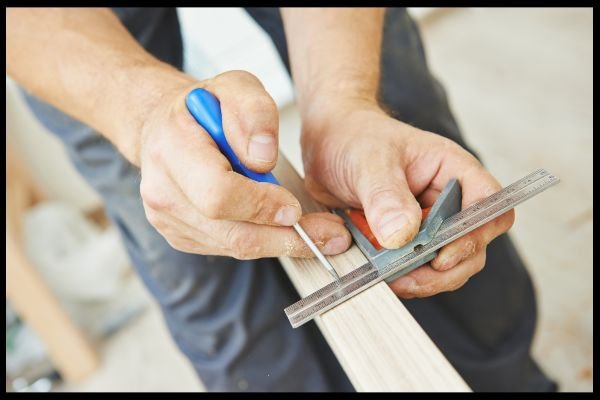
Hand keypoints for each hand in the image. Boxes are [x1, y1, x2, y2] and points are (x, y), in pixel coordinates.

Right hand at [138, 71, 350, 257]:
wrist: (165, 129)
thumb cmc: (205, 108)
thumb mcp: (236, 87)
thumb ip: (254, 112)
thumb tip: (263, 159)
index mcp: (172, 149)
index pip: (218, 194)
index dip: (261, 205)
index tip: (296, 206)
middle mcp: (163, 192)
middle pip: (232, 233)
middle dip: (286, 236)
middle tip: (331, 235)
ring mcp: (168, 220)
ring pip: (234, 247)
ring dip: (281, 243)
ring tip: (320, 235)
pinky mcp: (180, 236)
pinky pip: (229, 249)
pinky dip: (263, 242)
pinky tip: (283, 229)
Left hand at [300, 100, 513, 297]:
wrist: (327, 143)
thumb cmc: (355, 138)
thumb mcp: (369, 161)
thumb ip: (385, 195)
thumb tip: (402, 236)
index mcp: (452, 170)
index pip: (490, 205)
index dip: (476, 235)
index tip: (443, 255)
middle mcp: (448, 199)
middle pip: (472, 244)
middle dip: (446, 269)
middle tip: (411, 278)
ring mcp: (428, 223)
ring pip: (447, 264)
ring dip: (424, 279)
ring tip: (392, 279)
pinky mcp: (406, 241)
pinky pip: (417, 268)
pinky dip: (404, 277)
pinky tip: (382, 276)